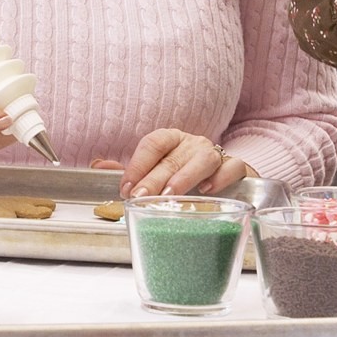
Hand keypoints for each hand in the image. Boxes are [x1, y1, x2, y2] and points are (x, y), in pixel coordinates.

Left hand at [95, 130, 254, 197]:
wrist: (228, 181)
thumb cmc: (187, 176)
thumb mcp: (157, 173)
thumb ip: (131, 171)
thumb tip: (98, 164)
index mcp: (172, 141)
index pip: (153, 143)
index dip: (138, 163)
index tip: (125, 186)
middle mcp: (193, 144)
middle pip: (173, 157)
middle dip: (154, 177)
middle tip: (140, 196)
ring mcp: (216, 154)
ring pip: (203, 158)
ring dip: (185, 177)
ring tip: (170, 194)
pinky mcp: (238, 168)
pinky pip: (232, 167)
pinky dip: (221, 177)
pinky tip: (208, 190)